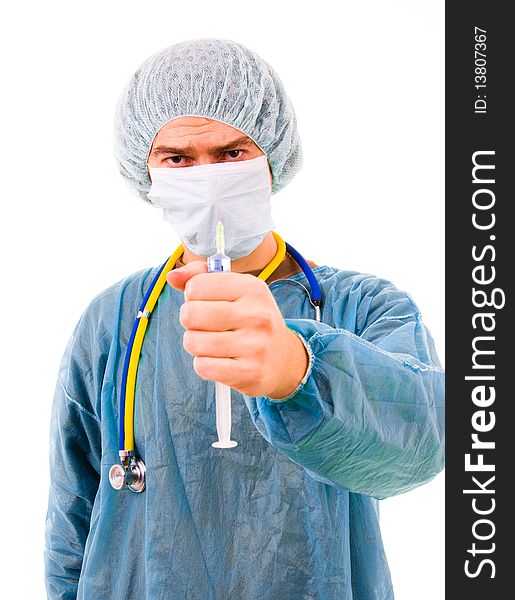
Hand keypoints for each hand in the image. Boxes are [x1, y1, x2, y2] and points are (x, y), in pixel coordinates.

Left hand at [166, 261, 308, 398]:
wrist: (284, 359)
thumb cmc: (250, 320)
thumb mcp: (234, 291)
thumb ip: (200, 277)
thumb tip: (172, 277)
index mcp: (253, 288)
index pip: (196, 286)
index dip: (193, 296)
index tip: (207, 303)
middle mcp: (257, 314)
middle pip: (191, 314)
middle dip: (190, 322)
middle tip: (206, 326)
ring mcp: (256, 345)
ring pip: (194, 342)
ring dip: (195, 345)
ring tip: (211, 344)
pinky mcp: (250, 372)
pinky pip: (203, 367)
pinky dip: (204, 365)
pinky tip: (219, 360)